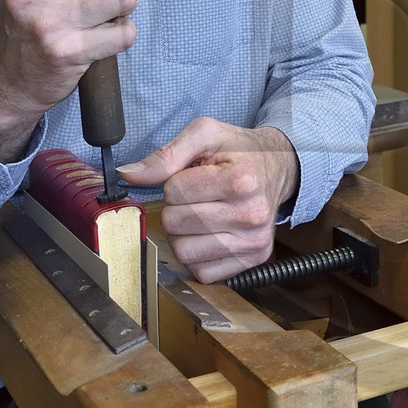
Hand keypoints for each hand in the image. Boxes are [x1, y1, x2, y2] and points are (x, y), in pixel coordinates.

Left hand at [117, 120, 300, 282]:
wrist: (279, 167)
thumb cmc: (239, 150)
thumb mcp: (205, 134)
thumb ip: (166, 154)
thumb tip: (128, 174)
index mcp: (240, 180)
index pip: (174, 191)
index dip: (176, 181)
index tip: (196, 175)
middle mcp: (251, 214)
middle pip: (175, 223)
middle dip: (177, 208)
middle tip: (198, 196)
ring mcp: (254, 242)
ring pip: (184, 252)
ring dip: (184, 234)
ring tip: (203, 215)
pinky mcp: (253, 261)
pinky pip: (202, 272)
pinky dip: (197, 255)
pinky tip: (210, 235)